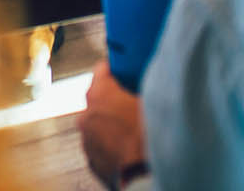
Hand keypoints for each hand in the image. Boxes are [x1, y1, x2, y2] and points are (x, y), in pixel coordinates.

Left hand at [78, 62, 146, 188]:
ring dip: (113, 125)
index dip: (117, 69)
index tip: (126, 72)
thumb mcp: (156, 98)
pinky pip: (101, 146)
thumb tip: (156, 76)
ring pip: (99, 124)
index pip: (103, 68)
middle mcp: (87, 116)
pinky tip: (130, 147)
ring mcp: (87, 141)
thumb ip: (148, 84)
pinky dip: (112, 145)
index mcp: (99, 93)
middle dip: (115, 99)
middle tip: (135, 104)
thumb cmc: (151, 136)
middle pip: (99, 98)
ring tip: (135, 130)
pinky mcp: (93, 162)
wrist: (148, 174)